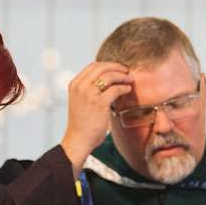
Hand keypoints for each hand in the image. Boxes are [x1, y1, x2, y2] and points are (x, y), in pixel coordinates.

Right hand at [60, 61, 133, 176]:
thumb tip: (109, 81)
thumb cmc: (82, 123)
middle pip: (102, 67)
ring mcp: (88, 94)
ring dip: (122, 76)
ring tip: (130, 79)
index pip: (93, 66)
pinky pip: (115, 89)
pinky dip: (124, 88)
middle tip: (127, 71)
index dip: (108, 65)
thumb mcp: (81, 101)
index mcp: (75, 84)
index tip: (118, 68)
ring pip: (109, 76)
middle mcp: (80, 87)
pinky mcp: (99, 103)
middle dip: (117, 67)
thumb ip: (90, 90)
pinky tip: (128, 90)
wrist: (78, 140)